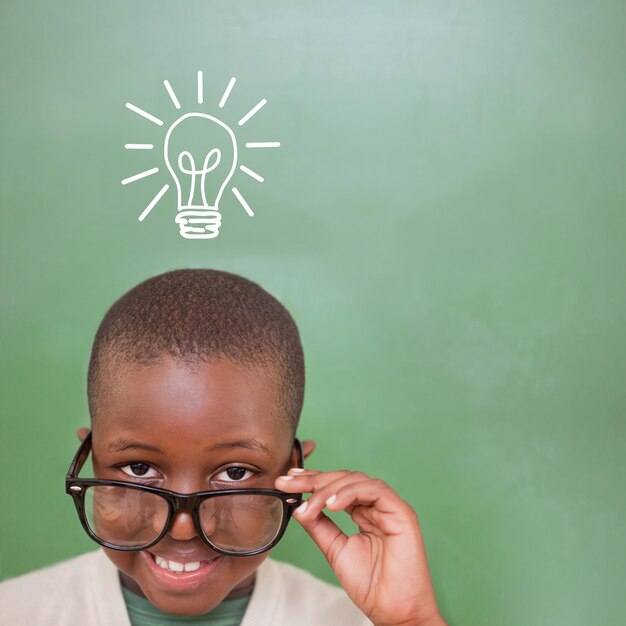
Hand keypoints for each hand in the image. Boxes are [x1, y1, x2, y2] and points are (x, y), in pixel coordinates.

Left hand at [275, 468, 445, 625]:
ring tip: (311, 505)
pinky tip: (331, 505)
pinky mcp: (402, 512)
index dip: (312, 480)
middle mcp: (376, 505)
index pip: (336, 487)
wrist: (394, 611)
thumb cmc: (371, 585)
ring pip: (356, 480)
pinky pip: (374, 490)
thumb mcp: (335, 549)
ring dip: (328, 488)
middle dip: (313, 480)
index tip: (287, 480)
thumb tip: (298, 506)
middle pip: (343, 479)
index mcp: (363, 512)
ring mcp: (389, 507)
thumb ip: (319, 526)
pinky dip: (350, 493)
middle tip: (288, 483)